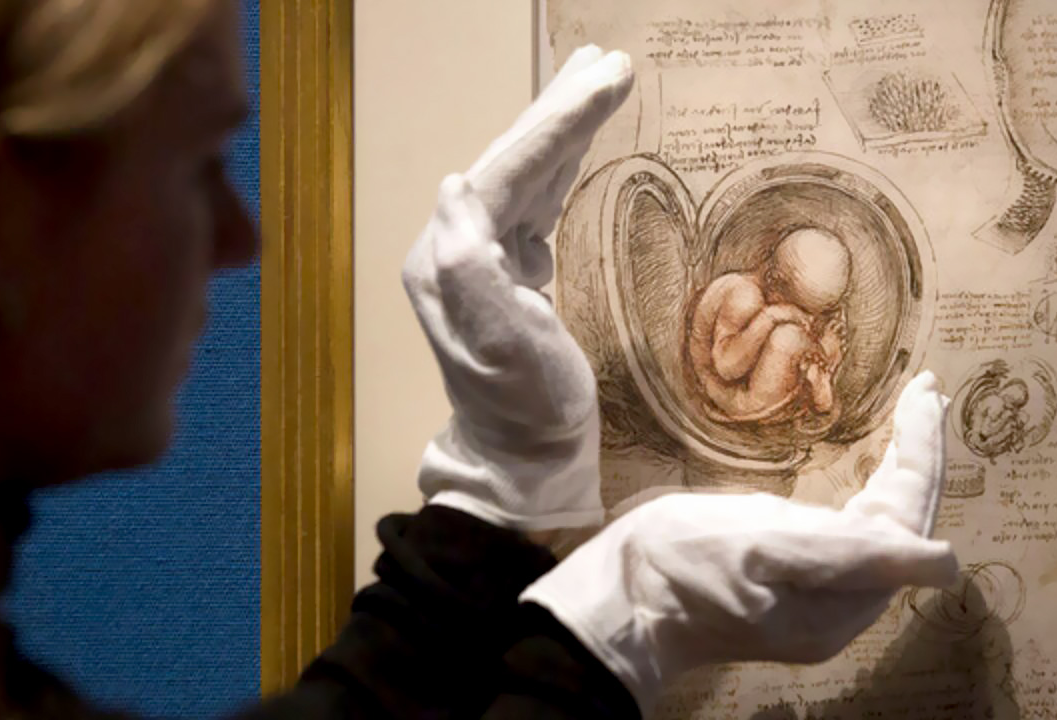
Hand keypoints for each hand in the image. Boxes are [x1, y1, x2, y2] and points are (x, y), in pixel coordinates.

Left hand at [401, 47, 634, 530]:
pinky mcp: (507, 273)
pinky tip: (576, 146)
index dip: (557, 123)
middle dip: (561, 109)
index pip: (506, 172)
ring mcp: (479, 259)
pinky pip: (534, 203)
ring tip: (599, 78)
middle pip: (513, 162)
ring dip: (562, 128)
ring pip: (525, 176)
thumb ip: (469, 267)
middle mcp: (454, 249)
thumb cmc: (524, 409)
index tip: (606, 77)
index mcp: (449, 260)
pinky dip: (559, 167)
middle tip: (608, 59)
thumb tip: (455, 186)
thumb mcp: (502, 345)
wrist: (524, 457)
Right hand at [521, 372, 958, 714]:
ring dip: (900, 469)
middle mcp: (842, 603)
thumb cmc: (678, 565)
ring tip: (914, 418)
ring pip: (882, 526)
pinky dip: (870, 489)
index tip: (925, 391)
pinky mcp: (794, 586)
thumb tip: (945, 563)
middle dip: (917, 453)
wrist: (621, 603)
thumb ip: (852, 555)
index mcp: (842, 596)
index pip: (908, 514)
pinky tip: (872, 471)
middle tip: (926, 389)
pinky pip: (853, 535)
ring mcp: (819, 597)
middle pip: (903, 519)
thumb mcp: (761, 546)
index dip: (922, 452)